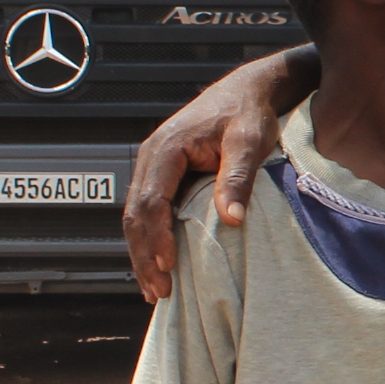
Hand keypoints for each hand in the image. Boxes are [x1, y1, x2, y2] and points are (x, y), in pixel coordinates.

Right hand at [121, 49, 311, 302]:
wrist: (246, 92)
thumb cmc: (248, 113)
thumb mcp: (249, 141)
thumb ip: (238, 177)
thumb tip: (231, 218)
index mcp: (166, 149)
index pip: (151, 201)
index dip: (158, 237)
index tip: (170, 266)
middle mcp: (151, 158)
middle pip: (135, 215)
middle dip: (144, 255)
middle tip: (160, 291)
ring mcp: (153, 168)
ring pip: (135, 218)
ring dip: (143, 254)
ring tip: (155, 290)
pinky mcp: (161, 177)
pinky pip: (147, 213)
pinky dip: (149, 242)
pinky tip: (158, 267)